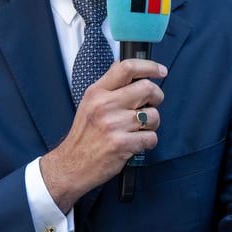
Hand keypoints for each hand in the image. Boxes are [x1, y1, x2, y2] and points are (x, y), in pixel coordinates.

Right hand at [40, 58, 165, 210]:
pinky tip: (136, 143)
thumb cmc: (85, 135)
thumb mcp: (89, 104)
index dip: (149, 66)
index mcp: (97, 92)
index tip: (161, 70)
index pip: (126, 68)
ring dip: (152, 123)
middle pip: (147, 88)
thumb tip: (130, 68)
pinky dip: (148, 142)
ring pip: (153, 115)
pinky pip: (152, 137)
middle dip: (156, 97)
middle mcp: (104, 106)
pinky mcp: (122, 144)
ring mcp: (113, 125)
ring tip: (138, 129)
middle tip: (150, 105)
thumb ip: (110, 87)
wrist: (71, 165)